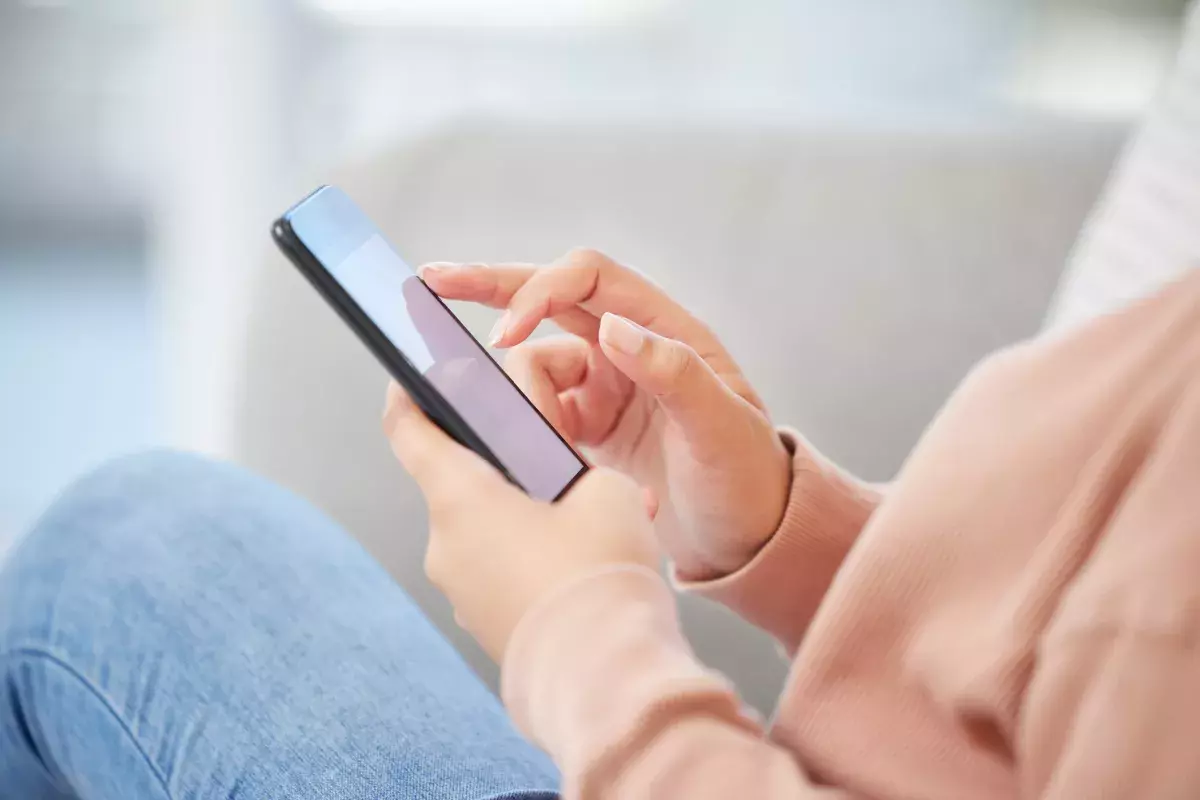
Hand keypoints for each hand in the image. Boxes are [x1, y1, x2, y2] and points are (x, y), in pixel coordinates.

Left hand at [382, 381, 658, 661]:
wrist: (609, 677)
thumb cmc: (599, 576)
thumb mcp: (606, 488)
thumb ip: (580, 465)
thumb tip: (575, 480)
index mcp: (459, 498)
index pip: (408, 429)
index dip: (408, 396)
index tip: (413, 381)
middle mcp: (445, 545)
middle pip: (462, 484)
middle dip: (508, 468)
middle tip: (557, 461)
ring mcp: (461, 592)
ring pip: (488, 532)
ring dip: (528, 517)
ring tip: (590, 521)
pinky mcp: (486, 625)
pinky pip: (502, 574)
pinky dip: (532, 560)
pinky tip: (585, 563)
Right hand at [420, 249, 789, 578]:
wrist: (748, 537)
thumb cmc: (747, 476)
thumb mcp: (720, 426)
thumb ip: (673, 372)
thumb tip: (611, 326)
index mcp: (664, 330)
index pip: (588, 280)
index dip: (538, 292)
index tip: (503, 334)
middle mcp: (629, 348)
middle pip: (548, 298)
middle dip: (490, 287)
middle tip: (431, 280)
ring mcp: (605, 386)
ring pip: (535, 364)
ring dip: (521, 395)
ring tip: (545, 445)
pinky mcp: (588, 427)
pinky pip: (537, 408)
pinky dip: (521, 422)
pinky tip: (524, 446)